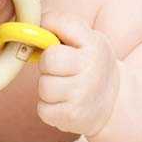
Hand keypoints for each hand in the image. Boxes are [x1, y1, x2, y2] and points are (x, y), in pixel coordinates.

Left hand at [36, 11, 120, 136]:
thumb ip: (60, 26)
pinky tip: (63, 103)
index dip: (47, 30)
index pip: (60, 25)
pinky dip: (49, 108)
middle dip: (47, 65)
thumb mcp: (85, 39)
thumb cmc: (89, 64)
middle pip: (48, 60)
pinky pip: (43, 109)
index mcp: (94, 44)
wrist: (113, 102)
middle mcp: (92, 69)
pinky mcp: (72, 117)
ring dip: (48, 88)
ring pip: (44, 87)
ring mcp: (83, 95)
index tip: (52, 40)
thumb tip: (27, 25)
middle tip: (58, 69)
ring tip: (63, 87)